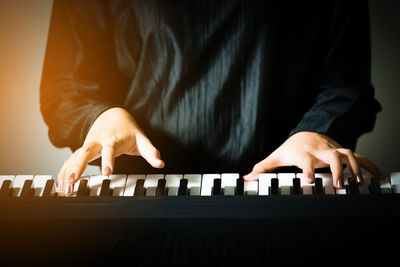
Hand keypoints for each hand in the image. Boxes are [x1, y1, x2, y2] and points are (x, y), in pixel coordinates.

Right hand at [57, 107, 164, 193]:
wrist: (111, 116)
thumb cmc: (127, 130)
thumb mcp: (141, 139)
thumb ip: (150, 151)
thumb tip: (161, 162)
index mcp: (112, 140)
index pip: (109, 150)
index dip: (108, 160)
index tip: (107, 172)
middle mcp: (97, 142)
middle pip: (85, 153)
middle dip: (78, 166)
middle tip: (73, 181)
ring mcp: (87, 146)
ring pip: (74, 158)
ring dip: (68, 172)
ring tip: (65, 189)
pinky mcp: (82, 151)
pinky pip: (70, 161)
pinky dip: (64, 172)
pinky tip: (60, 186)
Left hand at [244, 131, 383, 187]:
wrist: (306, 133)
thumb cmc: (291, 148)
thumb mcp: (276, 156)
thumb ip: (262, 168)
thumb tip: (246, 177)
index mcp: (303, 153)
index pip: (304, 160)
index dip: (307, 169)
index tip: (308, 179)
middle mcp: (319, 150)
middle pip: (330, 156)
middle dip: (336, 169)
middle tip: (339, 184)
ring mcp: (333, 149)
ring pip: (348, 154)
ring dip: (355, 168)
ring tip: (359, 183)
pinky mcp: (343, 151)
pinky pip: (360, 157)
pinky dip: (370, 165)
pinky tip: (379, 176)